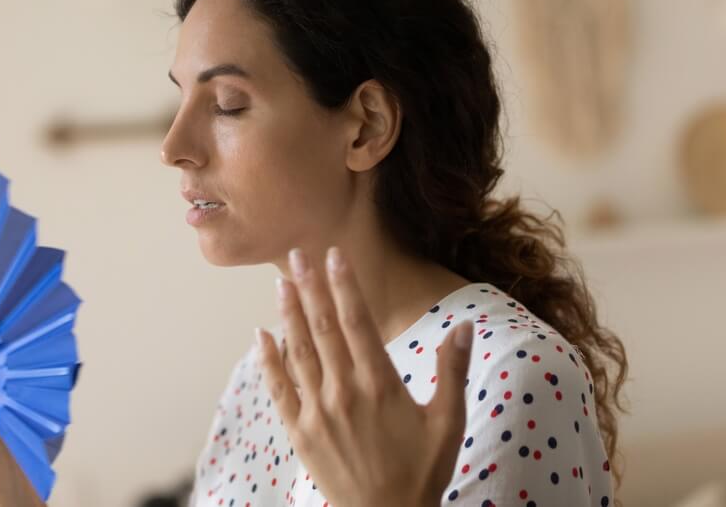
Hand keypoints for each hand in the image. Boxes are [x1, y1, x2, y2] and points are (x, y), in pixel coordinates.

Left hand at [255, 246, 473, 506]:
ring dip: (289, 313)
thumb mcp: (448, 422)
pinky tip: (261, 335)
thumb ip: (453, 370)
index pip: (358, 321)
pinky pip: (279, 388)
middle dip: (310, 287)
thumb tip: (464, 325)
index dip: (344, 285)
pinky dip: (269, 360)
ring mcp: (317, 412)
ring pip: (299, 351)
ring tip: (282, 282)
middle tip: (298, 254)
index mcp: (380, 384)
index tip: (334, 255)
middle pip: (323, 327)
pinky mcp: (300, 432)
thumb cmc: (421, 471)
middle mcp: (344, 392)